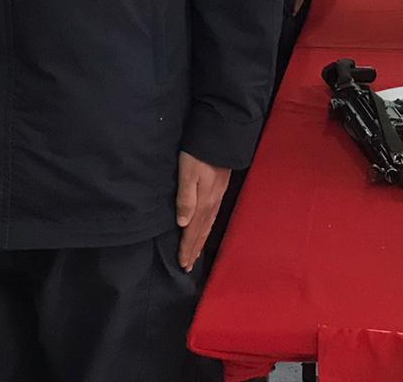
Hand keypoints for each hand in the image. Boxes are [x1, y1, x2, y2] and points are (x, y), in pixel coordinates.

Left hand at [176, 151, 231, 271]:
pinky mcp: (220, 189)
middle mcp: (212, 203)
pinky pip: (213, 216)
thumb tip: (183, 224)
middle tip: (188, 266)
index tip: (182, 264)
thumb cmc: (198, 153)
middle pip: (202, 231)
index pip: (193, 231)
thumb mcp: (188, 173)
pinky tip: (205, 229)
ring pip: (208, 225)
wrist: (220, 136)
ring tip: (195, 254)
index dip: (187, 248)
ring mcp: (218, 196)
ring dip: (201, 241)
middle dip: (194, 249)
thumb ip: (185, 198)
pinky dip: (207, 228)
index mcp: (203, 202)